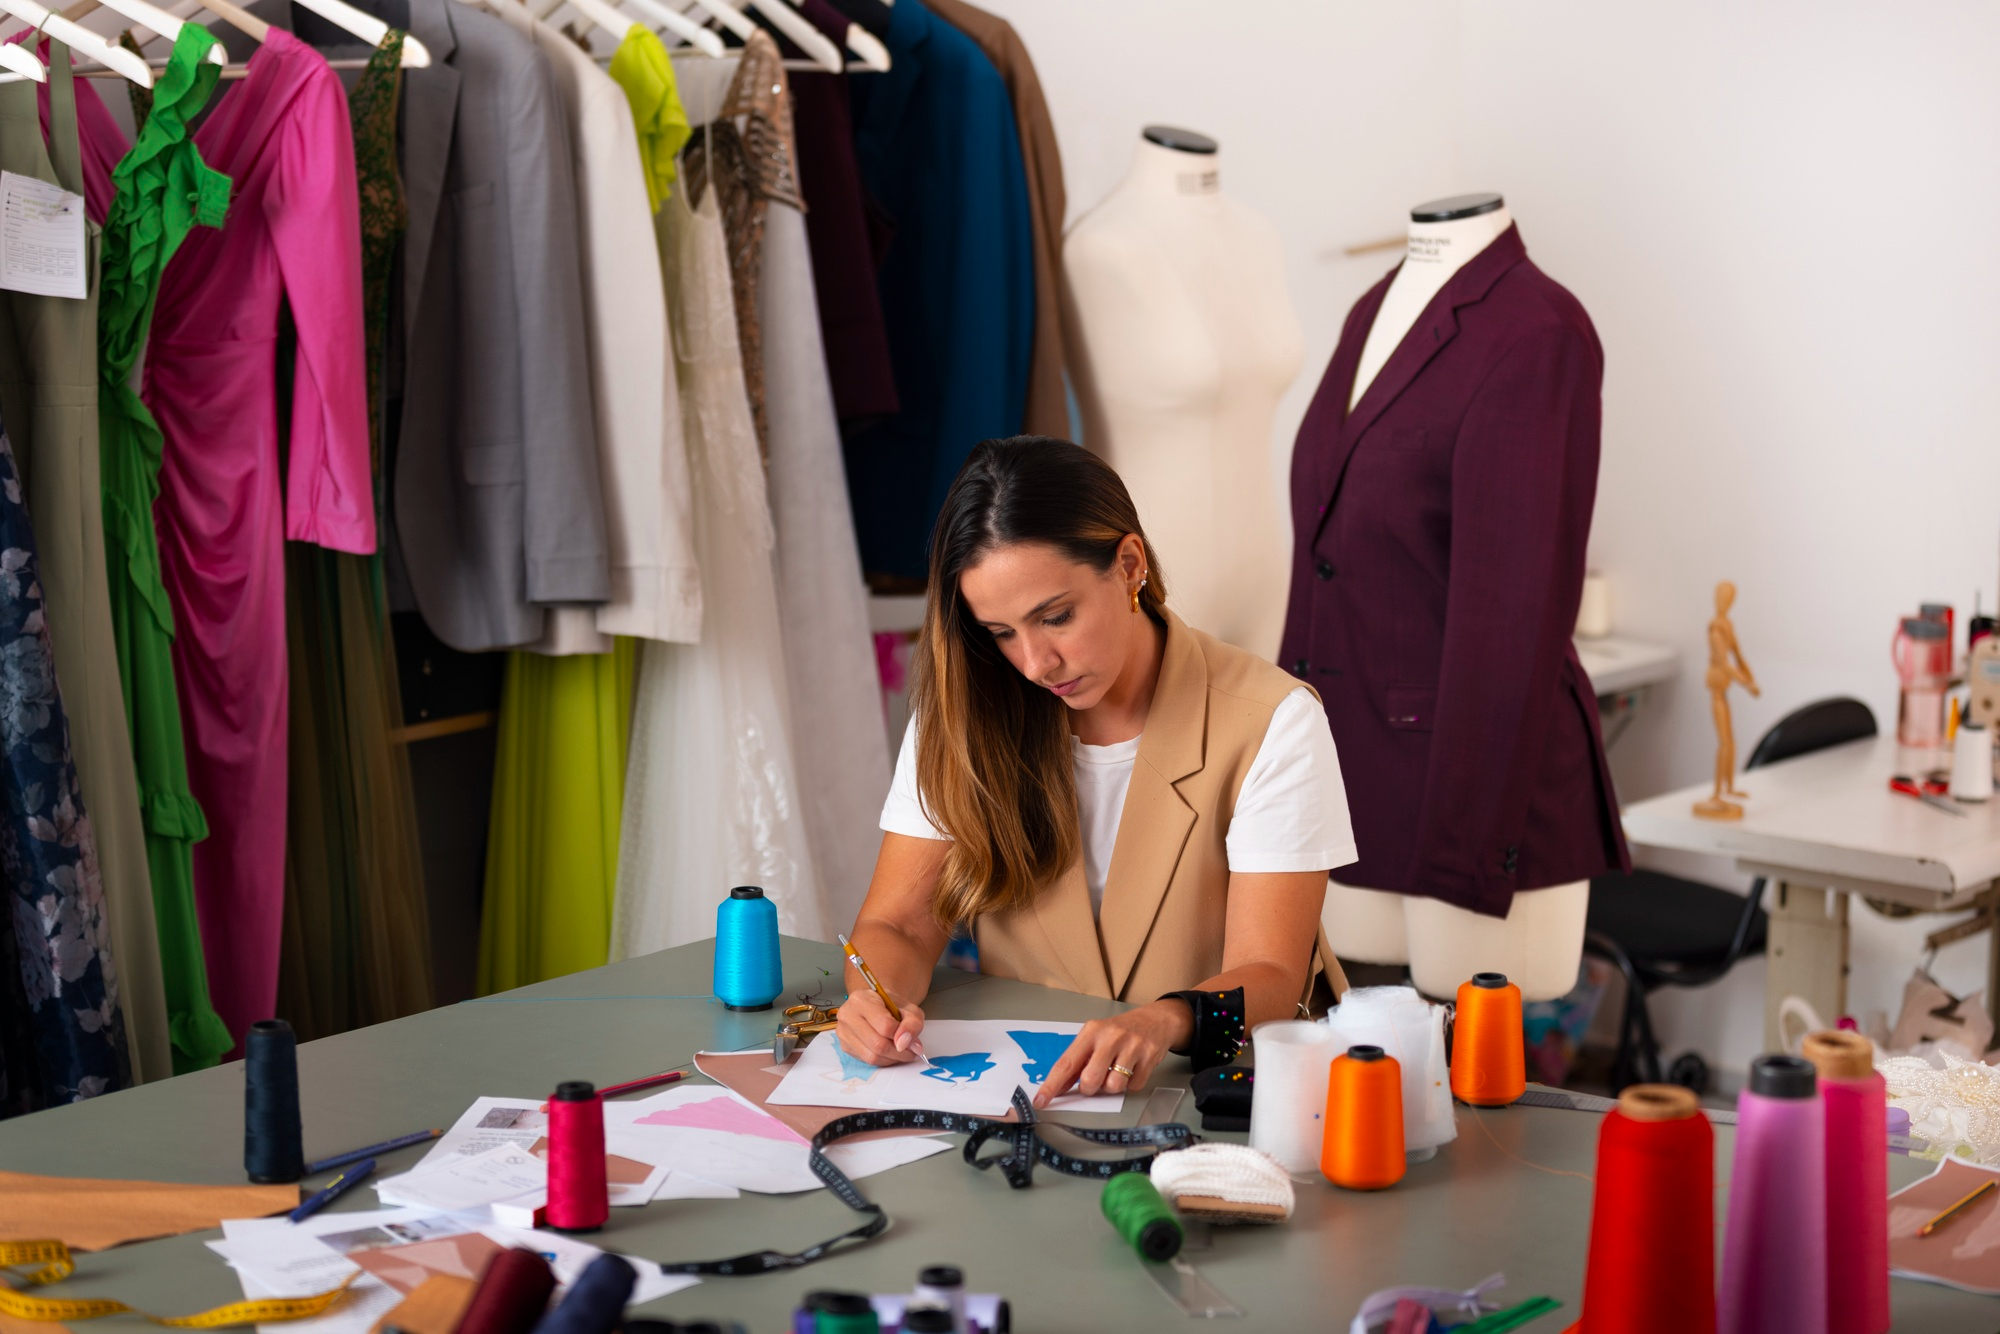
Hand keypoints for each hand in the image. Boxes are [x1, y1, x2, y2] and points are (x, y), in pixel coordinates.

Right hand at [833, 988, 925, 1065]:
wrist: (877, 1006)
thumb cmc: (891, 1006)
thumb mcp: (909, 1009)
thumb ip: (911, 1024)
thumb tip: (904, 1044)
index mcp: (861, 1000)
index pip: (885, 1025)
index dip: (902, 1036)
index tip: (912, 1040)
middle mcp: (847, 1015)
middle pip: (878, 1044)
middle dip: (899, 1052)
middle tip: (912, 1052)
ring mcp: (843, 1032)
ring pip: (872, 1056)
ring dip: (892, 1059)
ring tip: (902, 1052)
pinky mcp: (845, 1045)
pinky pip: (867, 1061)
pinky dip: (883, 1060)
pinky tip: (890, 1053)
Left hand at [1032, 1001, 1192, 1107]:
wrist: (1156, 1020)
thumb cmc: (1119, 1032)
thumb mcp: (1095, 1038)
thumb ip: (1078, 1061)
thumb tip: (1058, 1087)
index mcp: (1091, 1032)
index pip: (1066, 1063)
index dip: (1052, 1085)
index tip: (1040, 1101)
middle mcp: (1110, 1037)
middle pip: (1090, 1079)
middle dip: (1090, 1088)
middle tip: (1096, 1079)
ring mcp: (1132, 1046)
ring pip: (1114, 1086)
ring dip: (1112, 1086)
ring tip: (1116, 1071)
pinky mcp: (1150, 1057)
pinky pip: (1134, 1087)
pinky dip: (1131, 1084)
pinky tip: (1132, 1069)